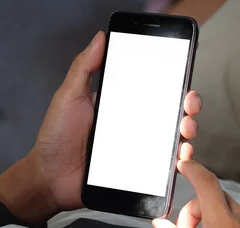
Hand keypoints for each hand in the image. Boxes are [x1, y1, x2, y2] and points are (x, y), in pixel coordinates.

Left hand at [26, 31, 202, 211]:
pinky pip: (164, 166)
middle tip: (189, 104)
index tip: (183, 76)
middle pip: (171, 112)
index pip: (153, 89)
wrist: (49, 179)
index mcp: (120, 104)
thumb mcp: (69, 97)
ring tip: (186, 128)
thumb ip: (84, 67)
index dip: (173, 82)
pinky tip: (181, 156)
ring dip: (188, 130)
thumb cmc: (56, 137)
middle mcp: (133, 125)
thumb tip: (101, 36)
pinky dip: (179, 160)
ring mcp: (138, 148)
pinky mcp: (139, 172)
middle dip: (188, 105)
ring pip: (174, 137)